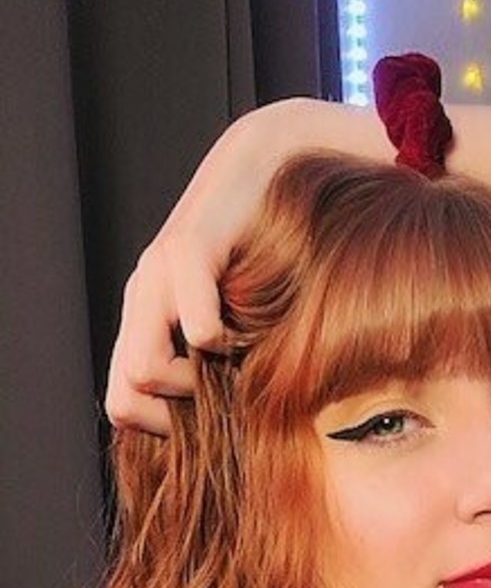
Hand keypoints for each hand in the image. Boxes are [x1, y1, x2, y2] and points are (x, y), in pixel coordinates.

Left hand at [104, 102, 298, 434]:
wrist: (271, 161)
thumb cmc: (266, 244)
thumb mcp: (238, 310)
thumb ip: (220, 354)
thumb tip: (228, 415)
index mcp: (147, 317)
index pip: (122, 405)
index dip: (162, 427)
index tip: (211, 416)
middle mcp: (142, 297)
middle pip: (124, 398)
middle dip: (176, 415)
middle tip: (221, 397)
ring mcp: (158, 274)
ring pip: (143, 369)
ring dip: (197, 383)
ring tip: (234, 361)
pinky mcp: (189, 251)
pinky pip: (195, 326)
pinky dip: (221, 342)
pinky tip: (248, 331)